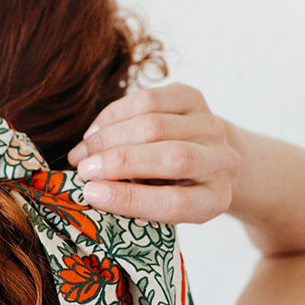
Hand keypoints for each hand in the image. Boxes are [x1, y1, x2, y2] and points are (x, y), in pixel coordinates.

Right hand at [66, 83, 240, 223]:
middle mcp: (222, 162)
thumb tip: (90, 189)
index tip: (90, 194)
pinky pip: (148, 99)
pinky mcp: (194, 98)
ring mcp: (211, 126)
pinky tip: (94, 132)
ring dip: (109, 138)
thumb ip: (135, 201)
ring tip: (81, 153)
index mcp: (214, 199)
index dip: (130, 199)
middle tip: (82, 170)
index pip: (175, 203)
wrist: (203, 156)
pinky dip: (113, 116)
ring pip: (154, 124)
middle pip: (171, 158)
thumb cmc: (170, 189)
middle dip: (118, 162)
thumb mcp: (159, 207)